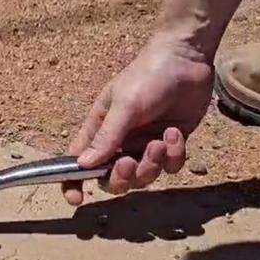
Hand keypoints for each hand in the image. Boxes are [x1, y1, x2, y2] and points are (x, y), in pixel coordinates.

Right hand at [63, 35, 214, 204]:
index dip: (73, 183)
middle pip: (112, 178)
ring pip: (143, 177)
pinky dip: (173, 155)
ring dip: (152, 165)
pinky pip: (169, 167)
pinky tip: (175, 133)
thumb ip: (106, 137)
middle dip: (123, 176)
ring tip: (160, 142)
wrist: (186, 59)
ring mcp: (145, 144)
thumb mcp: (124, 106)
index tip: (77, 199)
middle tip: (132, 161)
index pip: (78, 162)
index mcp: (99, 130)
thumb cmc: (147, 76)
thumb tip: (83, 166)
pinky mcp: (171, 144)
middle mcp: (120, 141)